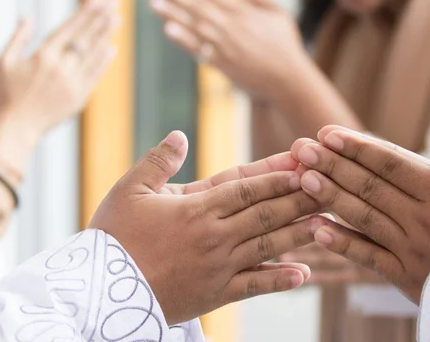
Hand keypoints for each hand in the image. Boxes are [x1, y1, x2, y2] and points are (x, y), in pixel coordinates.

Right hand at [0, 0, 119, 175]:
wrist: (17, 129)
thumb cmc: (6, 96)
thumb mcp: (4, 62)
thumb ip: (18, 38)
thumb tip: (27, 16)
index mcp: (43, 57)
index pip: (69, 29)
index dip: (84, 13)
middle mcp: (61, 68)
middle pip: (85, 38)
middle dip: (100, 19)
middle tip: (114, 3)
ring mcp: (73, 83)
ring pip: (93, 55)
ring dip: (106, 36)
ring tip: (117, 19)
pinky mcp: (80, 98)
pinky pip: (95, 75)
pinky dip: (104, 61)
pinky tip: (112, 48)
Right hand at [90, 131, 323, 324]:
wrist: (99, 292)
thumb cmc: (112, 238)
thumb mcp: (129, 190)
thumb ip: (158, 160)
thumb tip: (180, 135)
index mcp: (195, 208)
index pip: (246, 188)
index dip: (277, 176)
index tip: (304, 166)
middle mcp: (214, 236)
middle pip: (266, 214)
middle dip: (300, 199)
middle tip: (331, 188)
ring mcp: (218, 267)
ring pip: (268, 247)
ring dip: (300, 234)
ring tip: (328, 222)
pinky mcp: (215, 294)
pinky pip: (253, 286)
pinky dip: (279, 280)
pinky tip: (304, 275)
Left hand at [149, 0, 308, 101]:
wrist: (290, 81)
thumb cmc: (287, 47)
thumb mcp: (278, 14)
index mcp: (244, 12)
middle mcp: (233, 27)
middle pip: (198, 5)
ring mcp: (227, 46)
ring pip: (195, 26)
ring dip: (173, 13)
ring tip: (153, 1)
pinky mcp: (225, 65)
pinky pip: (201, 51)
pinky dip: (185, 40)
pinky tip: (169, 30)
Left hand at [293, 102, 429, 302]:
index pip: (392, 164)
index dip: (358, 147)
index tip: (327, 133)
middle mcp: (422, 219)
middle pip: (369, 187)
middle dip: (332, 165)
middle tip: (300, 149)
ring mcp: (411, 249)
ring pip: (364, 218)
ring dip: (331, 197)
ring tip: (303, 179)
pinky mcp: (407, 277)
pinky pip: (369, 258)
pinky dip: (342, 244)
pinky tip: (316, 230)